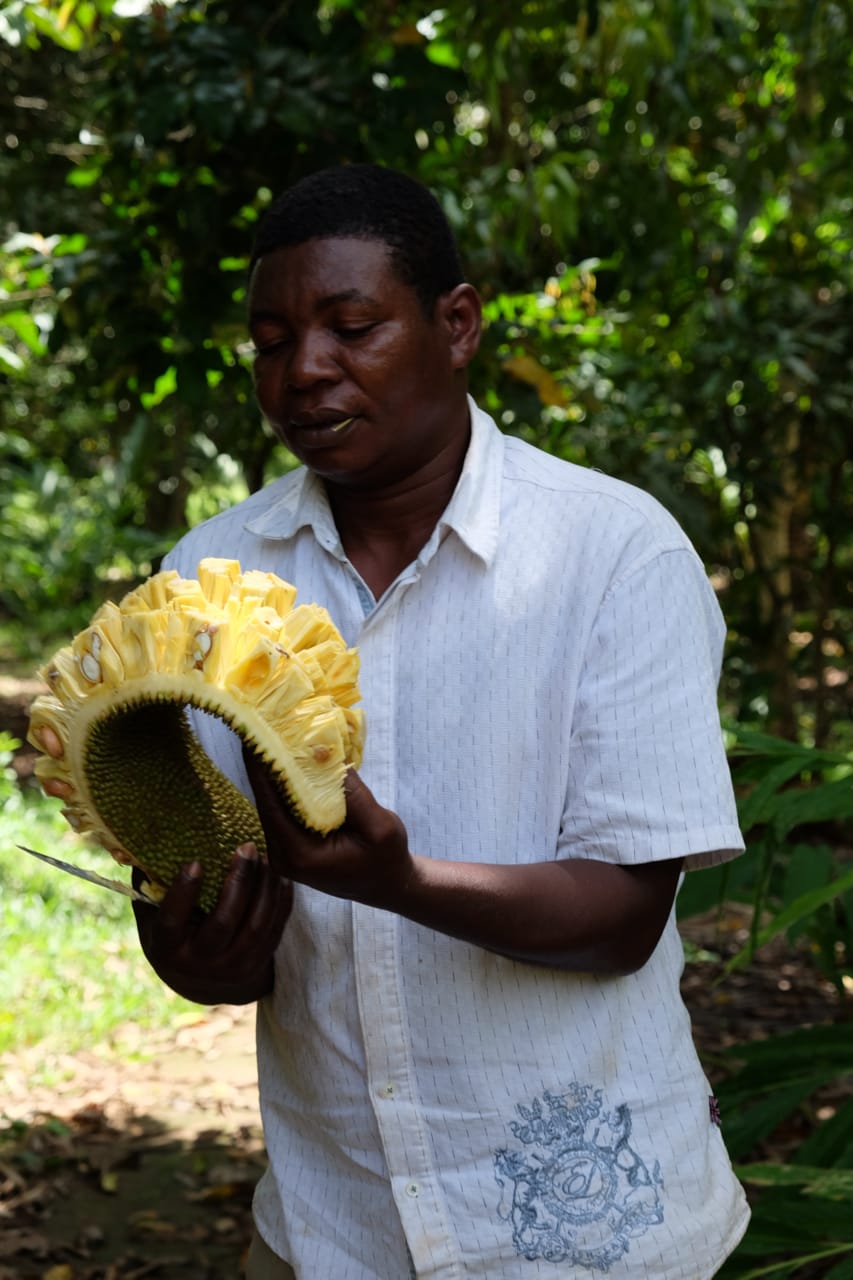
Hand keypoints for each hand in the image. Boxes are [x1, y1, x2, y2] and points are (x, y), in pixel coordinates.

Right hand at [132, 842, 291, 1004]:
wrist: (203, 982)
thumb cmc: (174, 936)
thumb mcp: (153, 919)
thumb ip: (150, 888)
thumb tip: (143, 846)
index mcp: (168, 948)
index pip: (173, 920)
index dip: (183, 892)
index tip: (195, 862)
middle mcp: (200, 963)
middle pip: (223, 922)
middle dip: (238, 882)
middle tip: (246, 847)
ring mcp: (232, 967)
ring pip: (255, 926)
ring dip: (264, 888)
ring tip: (266, 856)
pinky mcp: (258, 964)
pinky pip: (274, 929)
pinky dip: (281, 901)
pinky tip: (280, 876)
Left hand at [244, 751, 413, 910]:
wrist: (388, 883)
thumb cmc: (387, 859)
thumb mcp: (381, 827)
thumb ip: (355, 796)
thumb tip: (328, 758)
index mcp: (299, 854)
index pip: (270, 805)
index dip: (260, 769)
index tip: (253, 735)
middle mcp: (282, 855)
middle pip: (265, 802)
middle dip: (265, 764)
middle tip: (261, 724)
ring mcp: (284, 850)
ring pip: (272, 803)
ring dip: (274, 772)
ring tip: (272, 734)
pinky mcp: (292, 842)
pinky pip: (283, 808)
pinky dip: (285, 784)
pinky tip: (288, 758)